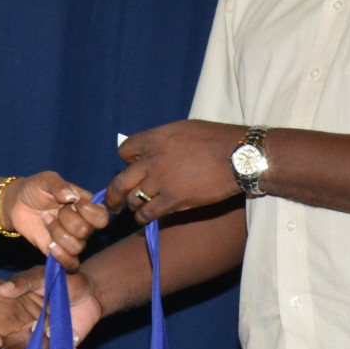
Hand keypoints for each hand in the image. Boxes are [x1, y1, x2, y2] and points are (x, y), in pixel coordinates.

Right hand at [0, 265, 102, 348]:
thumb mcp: (40, 276)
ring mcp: (39, 343)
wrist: (89, 292)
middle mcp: (23, 332)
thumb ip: (23, 281)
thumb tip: (2, 289)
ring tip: (52, 332)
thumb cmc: (62, 281)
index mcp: (13, 315)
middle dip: (20, 343)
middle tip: (35, 326)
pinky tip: (67, 344)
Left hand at [2, 172, 108, 271]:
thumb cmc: (36, 189)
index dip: (88, 211)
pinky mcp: (60, 252)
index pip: (102, 217)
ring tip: (45, 220)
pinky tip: (50, 245)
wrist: (17, 203)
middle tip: (55, 209)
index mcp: (87, 206)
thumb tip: (72, 197)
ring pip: (76, 247)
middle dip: (66, 219)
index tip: (72, 201)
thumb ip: (59, 185)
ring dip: (57, 232)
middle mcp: (83, 224)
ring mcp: (72, 240)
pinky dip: (62, 257)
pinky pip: (71, 265)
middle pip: (85, 231)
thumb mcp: (46, 180)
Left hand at [105, 119, 243, 221]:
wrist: (237, 156)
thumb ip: (162, 141)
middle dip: (112, 195)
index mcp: (153, 139)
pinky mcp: (173, 200)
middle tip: (112, 204)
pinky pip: (147, 214)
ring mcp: (160, 181)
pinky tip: (146, 219)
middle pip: (119, 182)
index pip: (124, 152)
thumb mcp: (182, 130)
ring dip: (133, 206)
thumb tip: (152, 149)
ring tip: (138, 209)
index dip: (127, 161)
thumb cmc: (215, 139)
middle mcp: (151, 160)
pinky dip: (143, 218)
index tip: (133, 168)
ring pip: (133, 200)